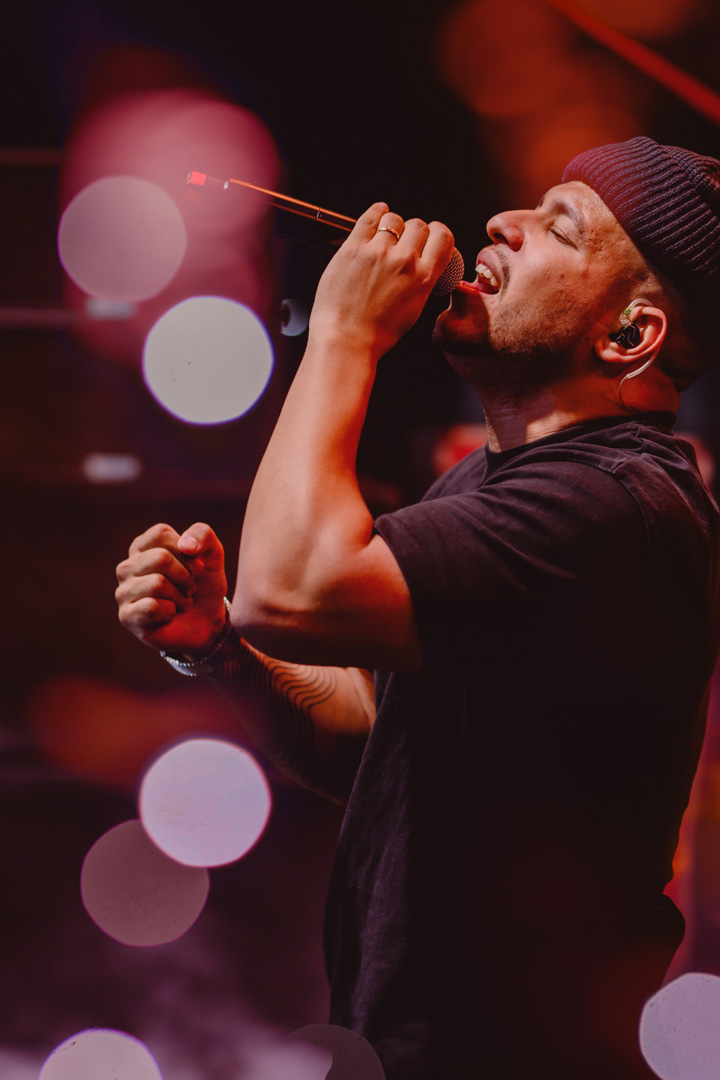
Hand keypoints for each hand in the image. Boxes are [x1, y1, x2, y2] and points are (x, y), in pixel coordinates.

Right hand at [115, 522, 227, 657]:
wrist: (208, 622)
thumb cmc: (204, 585)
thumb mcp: (211, 554)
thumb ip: (202, 535)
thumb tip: (185, 545)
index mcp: (142, 547)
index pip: (160, 534)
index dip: (186, 552)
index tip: (197, 567)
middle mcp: (127, 567)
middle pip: (159, 558)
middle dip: (185, 576)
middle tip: (190, 588)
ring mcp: (123, 592)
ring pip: (157, 583)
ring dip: (180, 596)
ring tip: (182, 602)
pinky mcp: (127, 617)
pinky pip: (152, 607)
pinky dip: (171, 612)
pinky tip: (170, 615)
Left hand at [309, 202, 454, 358]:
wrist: (346, 339)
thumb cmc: (377, 333)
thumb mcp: (414, 310)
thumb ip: (421, 282)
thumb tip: (423, 264)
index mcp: (423, 278)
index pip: (442, 237)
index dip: (437, 232)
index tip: (431, 235)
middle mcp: (404, 261)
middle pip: (419, 225)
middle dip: (414, 231)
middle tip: (404, 242)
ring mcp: (377, 252)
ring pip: (394, 219)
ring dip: (393, 225)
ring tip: (385, 236)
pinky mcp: (353, 248)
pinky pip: (369, 218)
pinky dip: (376, 212)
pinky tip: (378, 213)